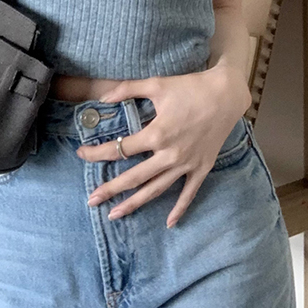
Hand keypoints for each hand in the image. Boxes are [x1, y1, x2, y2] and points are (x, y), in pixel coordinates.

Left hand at [77, 65, 251, 227]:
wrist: (226, 94)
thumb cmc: (190, 87)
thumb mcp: (156, 84)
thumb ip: (127, 89)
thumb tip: (102, 98)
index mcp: (157, 134)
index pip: (120, 149)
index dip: (98, 153)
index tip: (81, 154)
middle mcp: (169, 154)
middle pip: (134, 177)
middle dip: (110, 189)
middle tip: (91, 200)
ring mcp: (186, 164)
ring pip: (156, 190)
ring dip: (134, 204)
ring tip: (115, 215)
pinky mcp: (202, 167)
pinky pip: (189, 193)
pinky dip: (179, 209)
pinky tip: (169, 223)